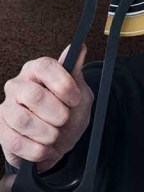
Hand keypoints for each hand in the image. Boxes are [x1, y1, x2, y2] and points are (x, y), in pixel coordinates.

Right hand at [0, 45, 92, 171]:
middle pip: (34, 95)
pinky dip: (37, 149)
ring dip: (47, 133)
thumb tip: (79, 48)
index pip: (45, 66)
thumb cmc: (69, 113)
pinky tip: (46, 148)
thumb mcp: (80, 94)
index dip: (62, 84)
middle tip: (65, 119)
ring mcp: (5, 107)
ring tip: (55, 135)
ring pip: (24, 120)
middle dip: (56, 112)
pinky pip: (16, 142)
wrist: (58, 142)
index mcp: (37, 70)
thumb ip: (77, 74)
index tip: (75, 99)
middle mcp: (17, 85)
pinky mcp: (0, 130)